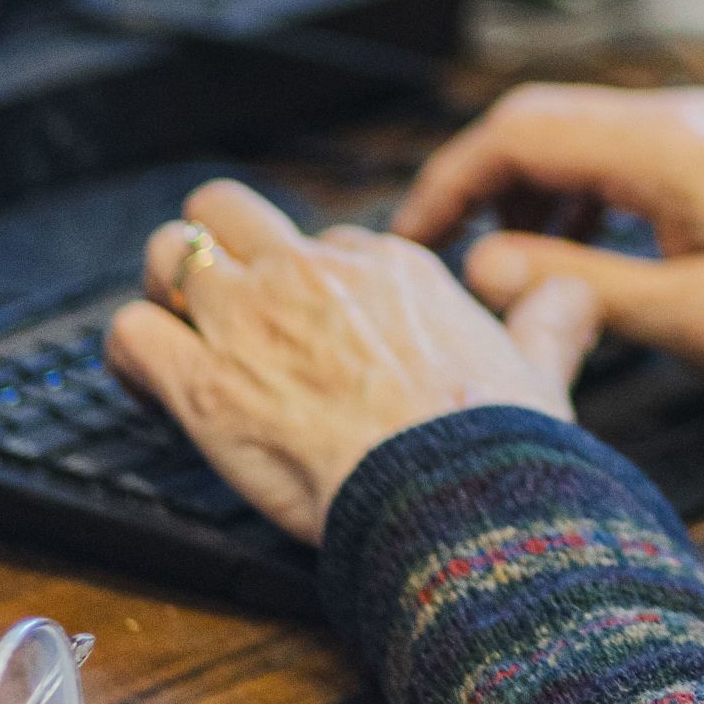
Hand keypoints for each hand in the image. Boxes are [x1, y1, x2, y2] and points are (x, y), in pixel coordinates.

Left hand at [104, 180, 600, 544]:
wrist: (451, 492)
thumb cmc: (495, 441)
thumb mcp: (541, 365)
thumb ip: (550, 319)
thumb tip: (575, 293)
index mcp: (387, 265)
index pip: (325, 240)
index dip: (313, 282)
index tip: (316, 327)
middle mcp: (310, 274)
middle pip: (225, 210)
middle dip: (216, 248)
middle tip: (221, 304)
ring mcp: (250, 321)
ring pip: (168, 252)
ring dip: (165, 289)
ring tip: (177, 331)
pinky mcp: (202, 383)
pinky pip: (127, 334)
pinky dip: (130, 354)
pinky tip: (149, 381)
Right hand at [394, 84, 703, 396]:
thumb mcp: (693, 317)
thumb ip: (580, 285)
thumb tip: (483, 264)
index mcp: (663, 143)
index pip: (514, 129)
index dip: (446, 180)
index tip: (406, 240)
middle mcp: (682, 115)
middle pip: (541, 120)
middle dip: (477, 181)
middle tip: (439, 256)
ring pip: (584, 136)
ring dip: (532, 190)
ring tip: (506, 268)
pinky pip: (630, 154)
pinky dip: (585, 194)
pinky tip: (584, 256)